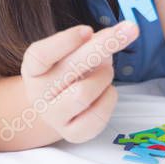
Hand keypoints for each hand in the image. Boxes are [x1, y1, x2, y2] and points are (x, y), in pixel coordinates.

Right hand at [19, 21, 138, 143]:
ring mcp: (53, 116)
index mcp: (34, 68)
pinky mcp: (72, 134)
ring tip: (104, 72)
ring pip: (84, 93)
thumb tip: (124, 31)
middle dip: (104, 45)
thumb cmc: (70, 71)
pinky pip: (98, 114)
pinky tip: (104, 92)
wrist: (60, 106)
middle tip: (131, 29)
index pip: (41, 55)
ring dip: (104, 76)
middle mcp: (38, 93)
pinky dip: (109, 97)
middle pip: (71, 68)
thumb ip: (93, 40)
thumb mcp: (74, 51)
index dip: (65, 42)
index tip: (88, 29)